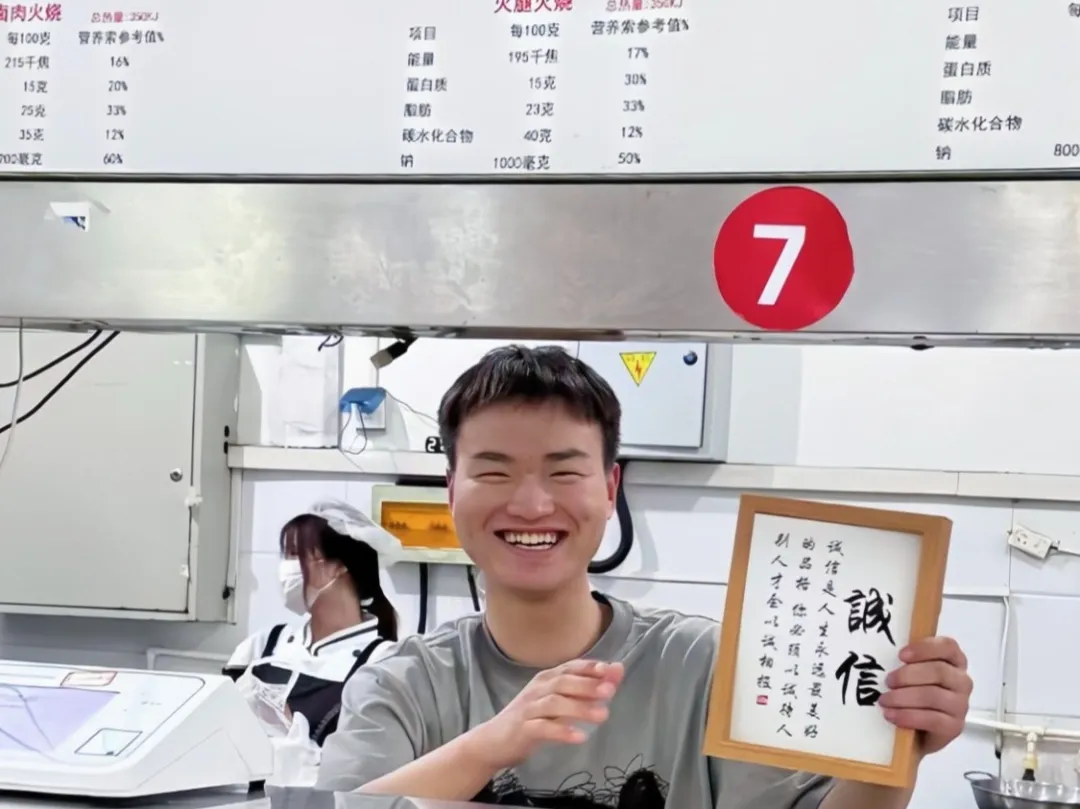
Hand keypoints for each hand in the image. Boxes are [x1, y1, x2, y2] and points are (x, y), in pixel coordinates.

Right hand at [466, 659, 623, 769]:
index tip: (611, 670)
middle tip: (610, 692)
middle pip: (563, 682)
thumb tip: (617, 670)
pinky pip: (543, 728)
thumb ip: (587, 688)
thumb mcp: (560, 702)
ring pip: (554, 703)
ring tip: (603, 715)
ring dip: (579, 707)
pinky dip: (562, 731)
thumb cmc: (531, 718)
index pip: (570, 667)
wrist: (494, 741)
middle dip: (587, 685)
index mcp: (546, 679)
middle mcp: (537, 689)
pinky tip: (579, 737)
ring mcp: (528, 709)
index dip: (590, 667)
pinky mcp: (522, 729)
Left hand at [879, 636, 971, 754]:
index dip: (925, 648)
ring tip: (884, 701)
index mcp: (953, 661)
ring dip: (903, 697)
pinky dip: (908, 716)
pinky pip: (932, 719)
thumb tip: (880, 648)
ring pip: (933, 696)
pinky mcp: (954, 727)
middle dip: (908, 675)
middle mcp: (961, 681)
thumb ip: (904, 660)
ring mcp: (960, 705)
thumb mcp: (908, 673)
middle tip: (887, 681)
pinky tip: (891, 715)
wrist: (917, 731)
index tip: (901, 655)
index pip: (948, 647)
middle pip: (939, 671)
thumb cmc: (911, 694)